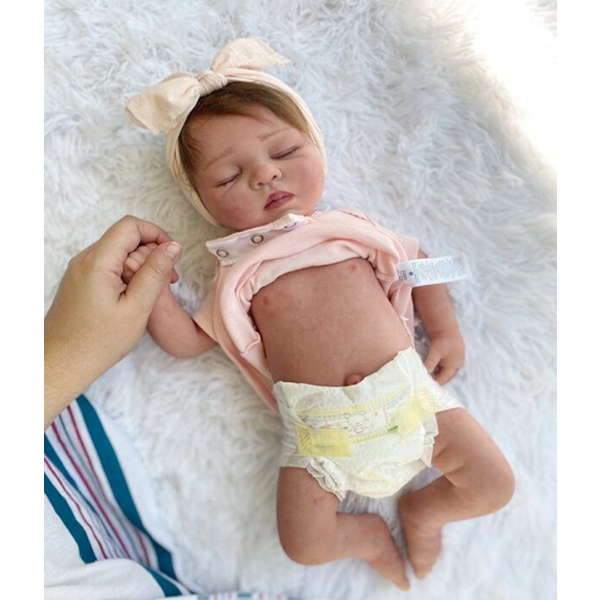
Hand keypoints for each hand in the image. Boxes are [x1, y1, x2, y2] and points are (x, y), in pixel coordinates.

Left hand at [44, 216, 182, 427]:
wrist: (61, 363)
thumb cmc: (98, 341)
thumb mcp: (137, 307)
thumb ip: (155, 273)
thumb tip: (173, 246)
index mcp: (97, 262)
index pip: (130, 226)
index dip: (156, 235)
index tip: (172, 257)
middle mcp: (84, 260)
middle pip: (125, 238)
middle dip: (151, 254)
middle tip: (169, 282)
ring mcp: (80, 270)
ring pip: (117, 252)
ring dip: (141, 266)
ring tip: (153, 293)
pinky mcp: (80, 281)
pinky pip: (108, 266)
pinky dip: (126, 275)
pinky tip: (135, 298)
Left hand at [423, 333, 464, 384]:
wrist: (446, 326)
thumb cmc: (441, 340)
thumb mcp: (434, 353)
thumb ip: (430, 364)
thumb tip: (423, 374)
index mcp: (454, 366)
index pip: (443, 379)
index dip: (434, 382)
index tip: (424, 385)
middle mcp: (458, 364)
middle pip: (446, 376)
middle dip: (437, 379)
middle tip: (426, 382)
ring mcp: (458, 359)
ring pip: (447, 370)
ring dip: (439, 372)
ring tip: (429, 374)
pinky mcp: (456, 354)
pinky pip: (448, 364)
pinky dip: (441, 367)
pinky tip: (434, 366)